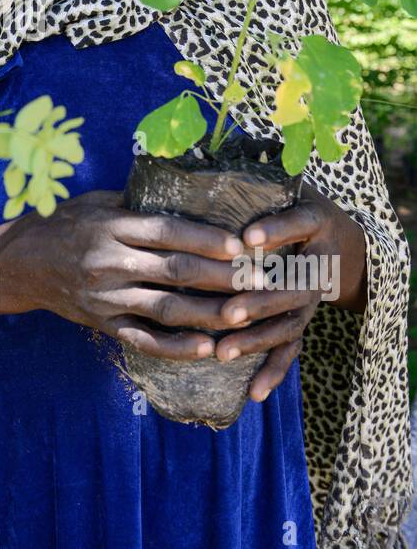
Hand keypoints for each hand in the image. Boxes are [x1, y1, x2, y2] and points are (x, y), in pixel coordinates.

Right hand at [0, 189, 269, 360]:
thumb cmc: (63, 224)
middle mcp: (110, 261)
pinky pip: (145, 339)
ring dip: (211, 314)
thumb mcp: (96, 202)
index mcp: (112, 225)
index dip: (207, 238)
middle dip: (223, 278)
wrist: (19, 264)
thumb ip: (137, 203)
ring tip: (248, 316)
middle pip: (176, 271)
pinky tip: (209, 348)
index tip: (242, 244)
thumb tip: (190, 194)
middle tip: (260, 281)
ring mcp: (106, 296)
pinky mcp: (103, 323)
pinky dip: (177, 347)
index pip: (168, 231)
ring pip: (167, 308)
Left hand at [211, 187, 368, 402]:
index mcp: (314, 222)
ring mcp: (311, 298)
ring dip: (257, 339)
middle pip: (292, 285)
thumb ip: (255, 179)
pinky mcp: (302, 320)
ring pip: (288, 323)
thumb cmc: (296, 206)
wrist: (344, 242)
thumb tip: (204, 155)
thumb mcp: (287, 187)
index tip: (246, 237)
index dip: (274, 230)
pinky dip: (273, 372)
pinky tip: (254, 393)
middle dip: (259, 300)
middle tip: (227, 311)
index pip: (298, 224)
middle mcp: (317, 264)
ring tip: (224, 352)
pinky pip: (290, 350)